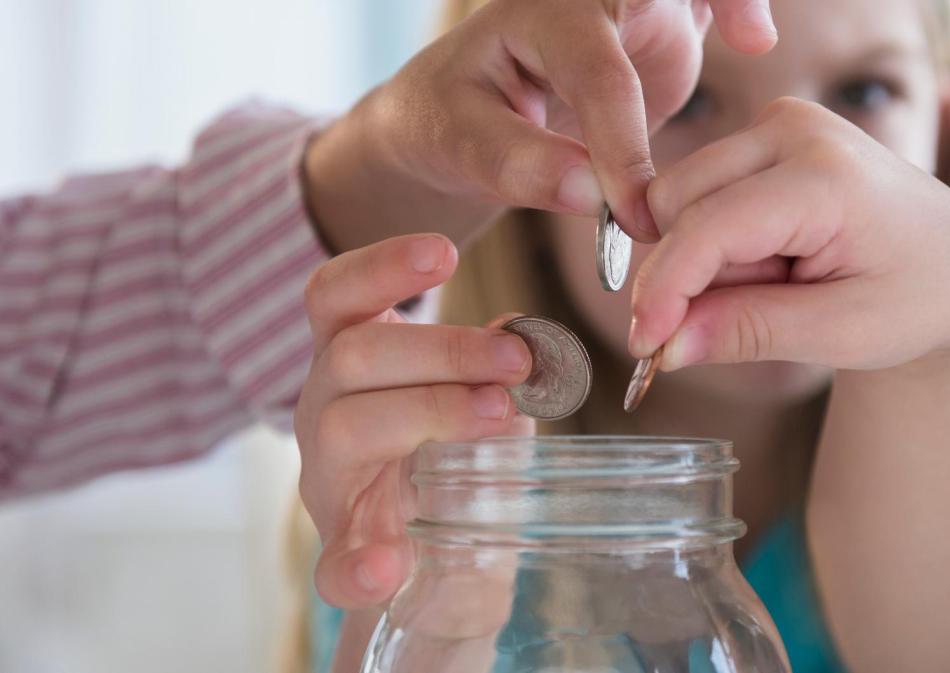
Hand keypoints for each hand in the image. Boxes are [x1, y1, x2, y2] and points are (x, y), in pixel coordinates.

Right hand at [295, 234, 533, 608]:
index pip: (337, 296)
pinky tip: (390, 566)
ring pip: (345, 427)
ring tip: (499, 417)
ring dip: (430, 413)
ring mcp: (328, 483)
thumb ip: (496, 369)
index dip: (381, 268)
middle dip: (441, 349)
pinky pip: (334, 562)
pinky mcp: (341, 553)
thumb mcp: (482, 404)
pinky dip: (358, 564)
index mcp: (354, 365)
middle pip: (352, 355)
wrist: (447, 570)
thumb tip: (524, 333)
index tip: (445, 252)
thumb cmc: (458, 467)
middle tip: (516, 362)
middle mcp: (324, 411)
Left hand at [304, 0, 778, 251]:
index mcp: (539, 16)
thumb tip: (595, 198)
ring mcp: (630, 9)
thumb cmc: (448, 119)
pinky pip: (704, 1)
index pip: (599, 77)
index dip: (624, 148)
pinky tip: (755, 37)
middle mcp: (591, 0)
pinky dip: (735, 5)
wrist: (457, 110)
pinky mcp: (658, 29)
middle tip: (746, 39)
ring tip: (755, 34)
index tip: (638, 216)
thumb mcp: (459, 144)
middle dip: (701, 7)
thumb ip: (521, 166)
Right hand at [629, 97, 949, 370]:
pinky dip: (719, 243)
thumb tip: (662, 345)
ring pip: (678, 199)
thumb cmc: (916, 300)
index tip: (644, 346)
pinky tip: (774, 261)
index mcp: (826, 174)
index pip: (707, 228)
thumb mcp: (842, 333)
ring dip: (706, 260)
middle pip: (677, 204)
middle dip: (691, 274)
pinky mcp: (766, 135)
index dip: (664, 290)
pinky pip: (700, 194)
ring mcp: (778, 123)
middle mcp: (795, 128)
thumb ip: (748, 332)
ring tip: (780, 284)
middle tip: (761, 311)